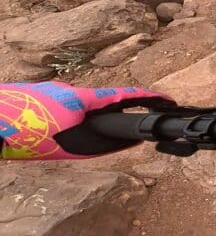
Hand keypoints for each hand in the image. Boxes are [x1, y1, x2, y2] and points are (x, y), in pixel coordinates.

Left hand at [0, 82, 172, 159]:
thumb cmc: (28, 134)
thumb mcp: (71, 146)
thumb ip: (102, 144)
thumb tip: (127, 141)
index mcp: (83, 98)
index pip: (125, 96)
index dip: (149, 98)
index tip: (167, 101)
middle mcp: (68, 89)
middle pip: (99, 103)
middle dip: (106, 119)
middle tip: (100, 137)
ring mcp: (50, 91)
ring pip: (74, 109)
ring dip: (73, 124)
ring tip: (56, 142)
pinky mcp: (33, 97)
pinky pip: (55, 110)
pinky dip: (56, 123)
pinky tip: (41, 136)